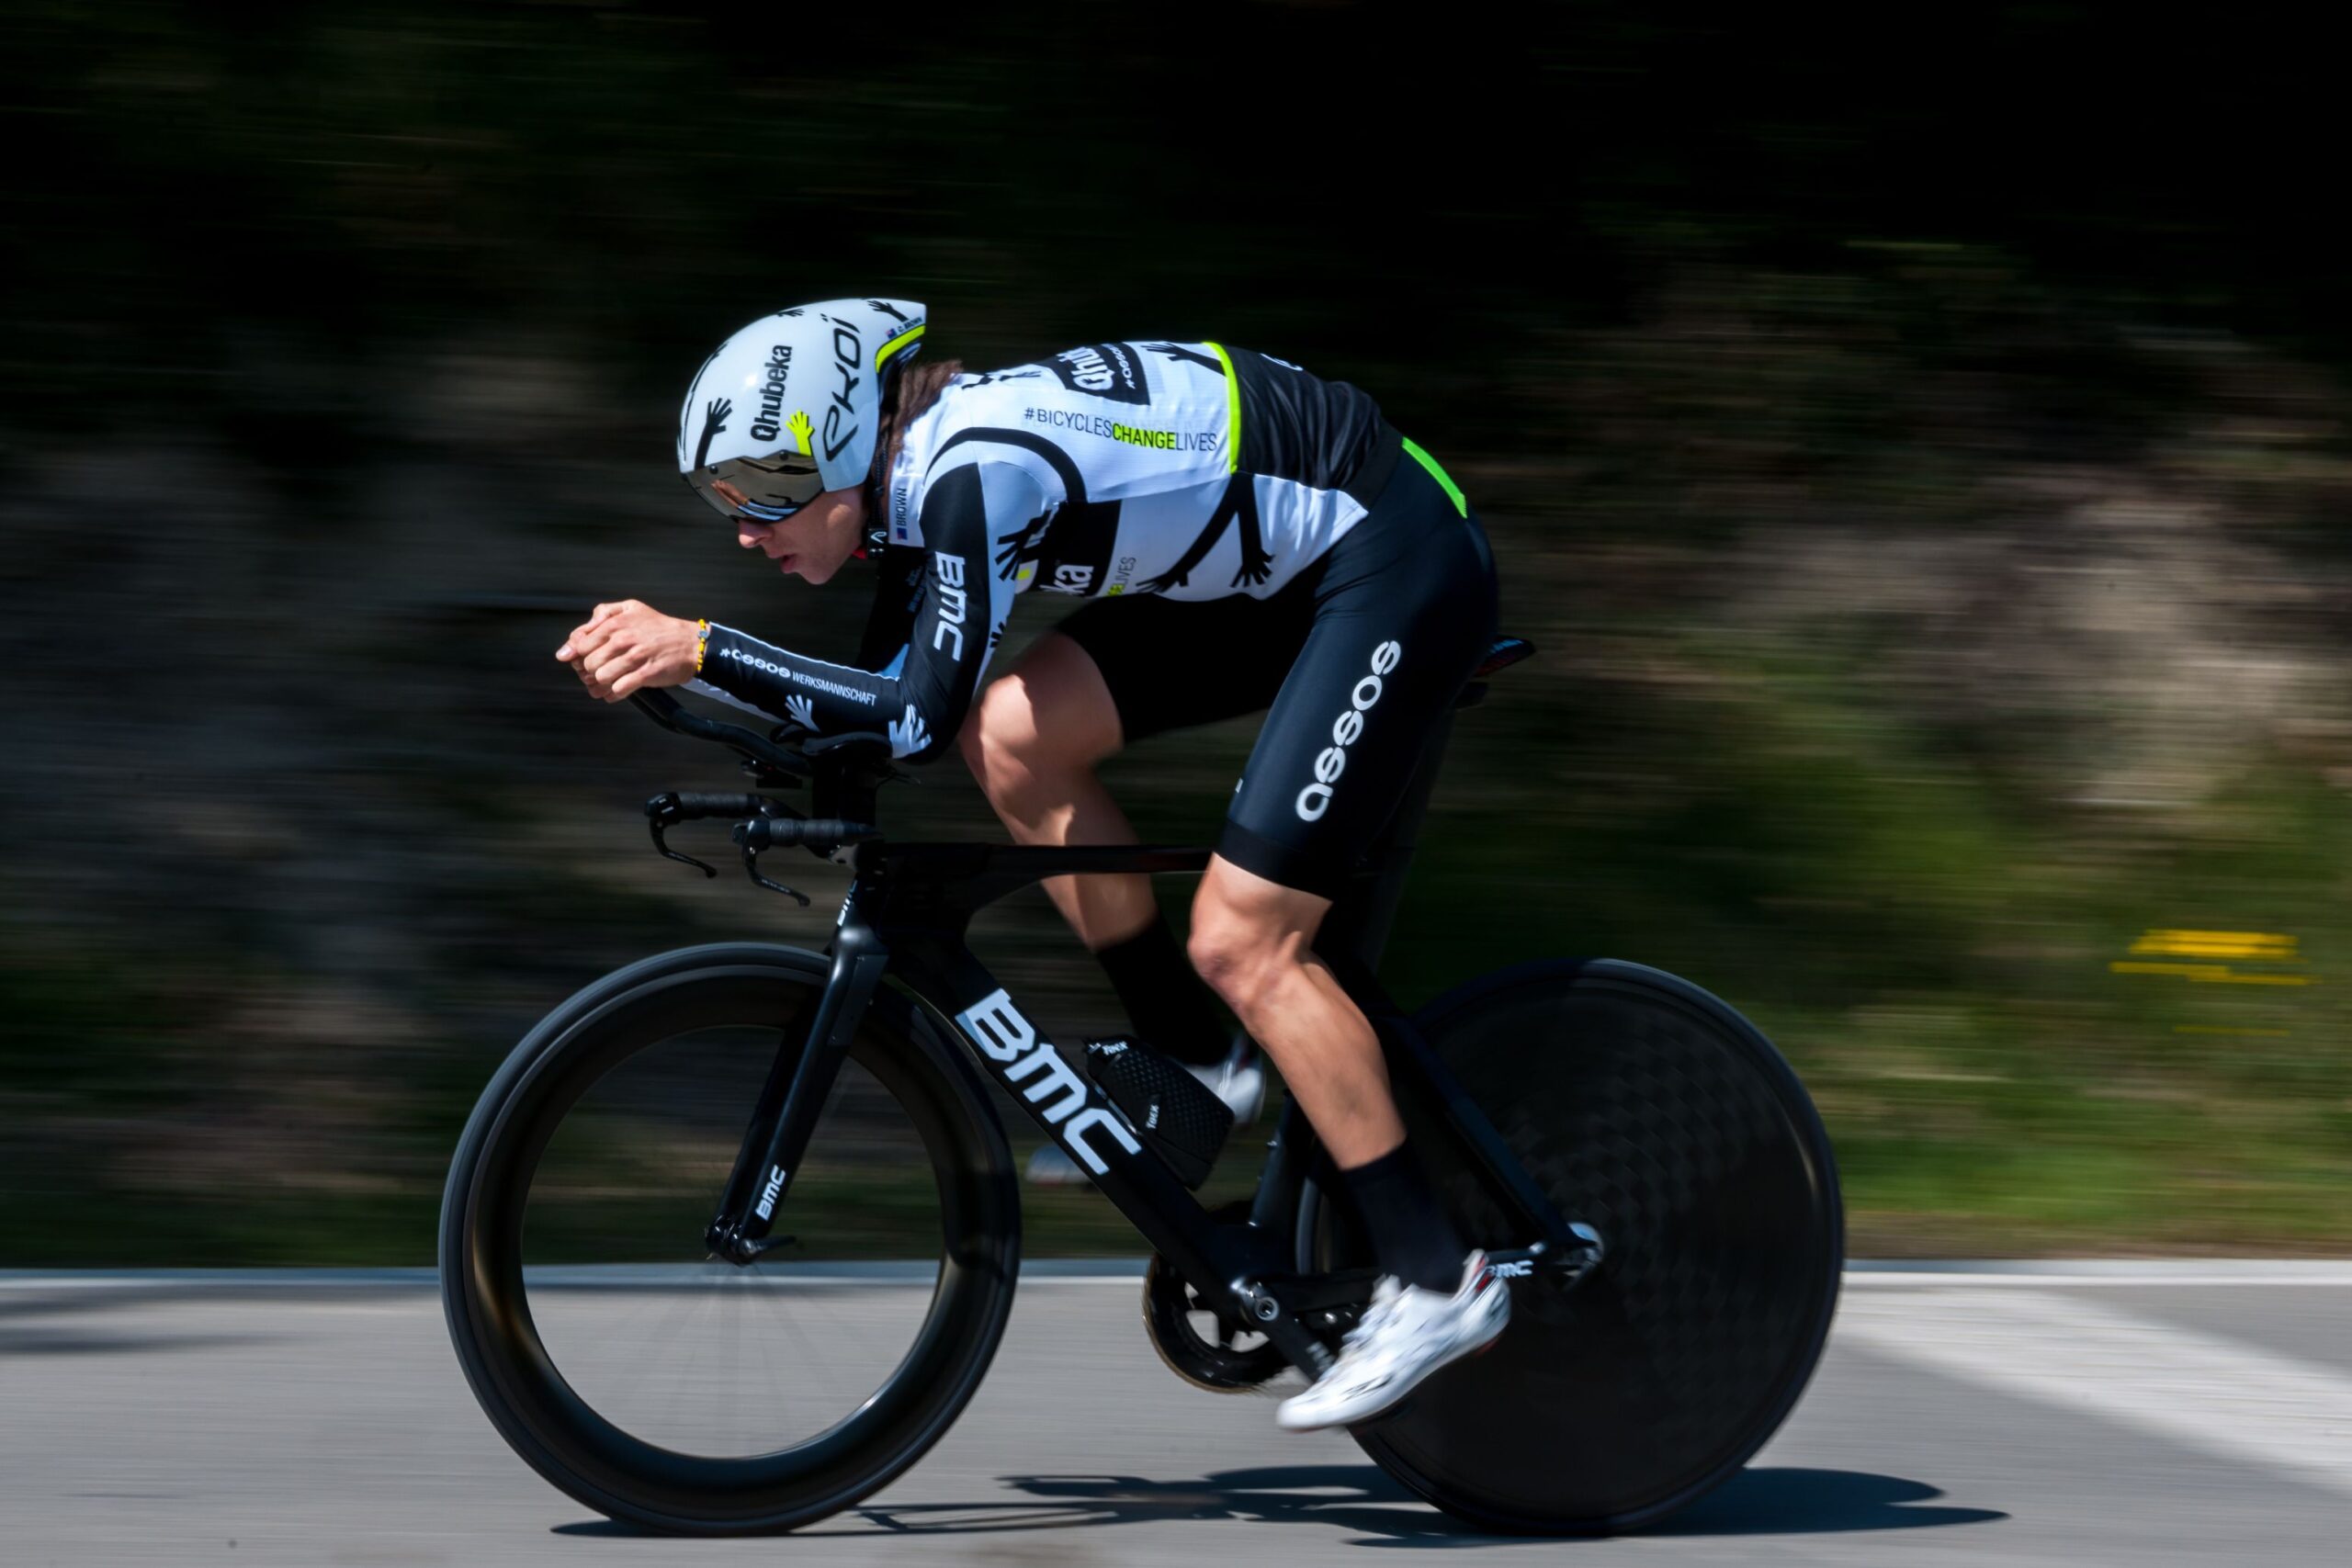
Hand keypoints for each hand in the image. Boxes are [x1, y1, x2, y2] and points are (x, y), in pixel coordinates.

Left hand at [555, 600, 700, 701]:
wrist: (690, 644)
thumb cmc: (658, 627)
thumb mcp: (630, 608)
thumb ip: (600, 615)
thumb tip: (571, 642)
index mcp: (616, 623)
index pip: (580, 645)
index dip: (581, 655)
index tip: (590, 658)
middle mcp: (623, 639)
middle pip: (589, 664)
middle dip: (591, 671)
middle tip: (602, 670)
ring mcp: (635, 657)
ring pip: (601, 677)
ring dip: (603, 684)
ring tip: (610, 681)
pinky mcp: (646, 674)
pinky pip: (619, 689)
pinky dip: (614, 694)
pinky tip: (619, 690)